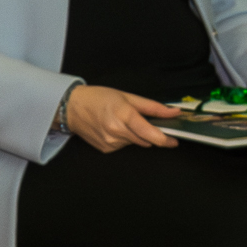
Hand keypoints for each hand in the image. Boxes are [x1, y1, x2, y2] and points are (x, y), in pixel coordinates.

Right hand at [64, 85, 180, 153]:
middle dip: (149, 133)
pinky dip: (124, 138)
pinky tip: (114, 128)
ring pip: (135, 143)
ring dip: (135, 134)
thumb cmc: (98, 98)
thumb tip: (173, 112)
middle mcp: (117, 131)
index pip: (150, 133)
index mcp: (124, 115)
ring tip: (122, 121)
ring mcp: (111, 143)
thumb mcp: (127, 96)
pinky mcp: (106, 149)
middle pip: (145, 140)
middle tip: (142, 121)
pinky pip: (123, 146)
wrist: (72, 107)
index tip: (174, 140)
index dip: (164, 139)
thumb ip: (152, 107)